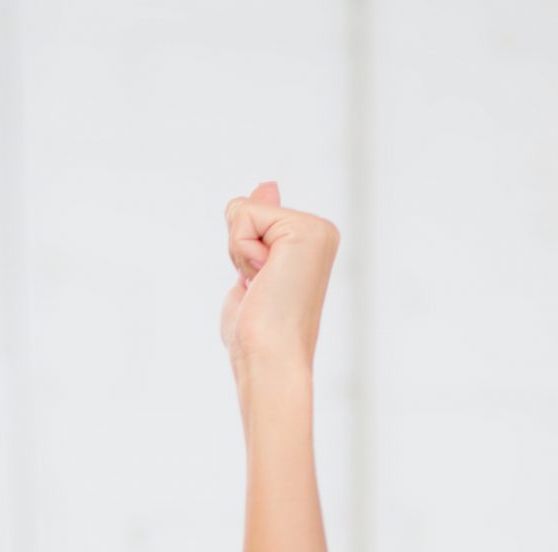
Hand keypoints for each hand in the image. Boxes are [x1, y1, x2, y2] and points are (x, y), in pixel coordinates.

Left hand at [218, 180, 337, 379]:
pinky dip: (241, 251)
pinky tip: (263, 278)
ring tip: (263, 285)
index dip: (239, 254)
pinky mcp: (305, 230)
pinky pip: (245, 216)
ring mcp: (317, 229)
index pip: (250, 219)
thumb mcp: (250, 273)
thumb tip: (267, 185)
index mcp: (310, 242)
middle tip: (260, 288)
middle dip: (237, 251)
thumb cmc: (256, 334)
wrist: (270, 360)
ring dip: (238, 254)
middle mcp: (320, 232)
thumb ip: (256, 231)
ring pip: (243, 211)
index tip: (261, 286)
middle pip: (245, 211)